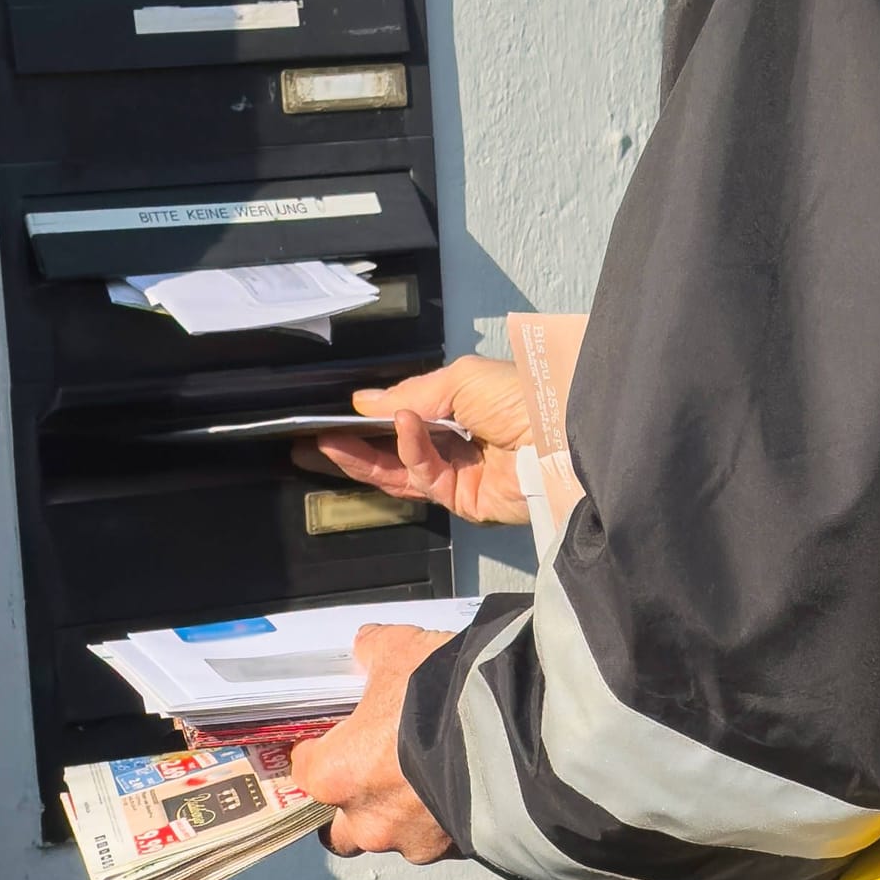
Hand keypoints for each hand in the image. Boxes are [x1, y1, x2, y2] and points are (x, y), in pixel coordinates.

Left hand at [292, 624, 456, 863]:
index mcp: (337, 774)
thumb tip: (370, 646)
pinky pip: (439, 838)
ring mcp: (412, 840)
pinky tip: (460, 782)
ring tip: (427, 773)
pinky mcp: (454, 849)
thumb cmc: (441, 697)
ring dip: (402, 813)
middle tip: (373, 771)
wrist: (514, 731)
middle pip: (340, 827)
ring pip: (393, 836)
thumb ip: (375, 650)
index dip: (316, 751)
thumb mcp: (401, 651)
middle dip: (352, 805)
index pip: (305, 771)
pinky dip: (443, 817)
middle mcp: (366, 819)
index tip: (330, 739)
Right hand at [293, 357, 533, 524]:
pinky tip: (399, 426)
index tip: (336, 415)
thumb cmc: (526, 395)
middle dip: (353, 446)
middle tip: (316, 440)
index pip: (405, 419)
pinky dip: (408, 452)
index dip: (369, 418)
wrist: (563, 436)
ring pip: (399, 471)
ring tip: (330, 441)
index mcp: (460, 410)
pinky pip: (423, 477)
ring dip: (363, 457)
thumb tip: (367, 401)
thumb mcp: (461, 378)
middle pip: (393, 451)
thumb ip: (411, 391)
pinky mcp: (464, 501)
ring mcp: (459, 474)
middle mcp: (457, 444)